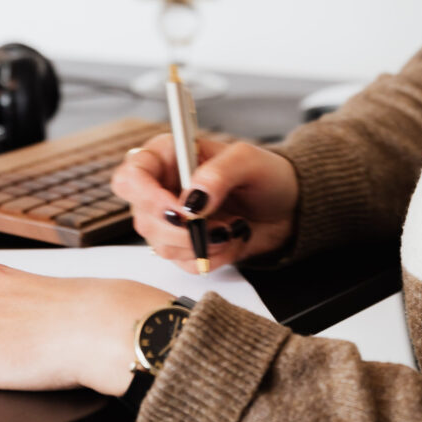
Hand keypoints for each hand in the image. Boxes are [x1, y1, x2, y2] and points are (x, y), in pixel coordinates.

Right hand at [110, 133, 299, 272]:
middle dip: (181, 229)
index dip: (146, 196)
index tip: (179, 209)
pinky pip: (185, 263)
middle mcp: (163, 190)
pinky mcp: (187, 247)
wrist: (290, 208)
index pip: (131, 176)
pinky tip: (229, 239)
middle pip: (143, 219)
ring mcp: (173, 222)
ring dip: (201, 243)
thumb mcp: (248, 160)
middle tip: (212, 224)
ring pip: (162, 246)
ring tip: (230, 227)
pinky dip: (211, 257)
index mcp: (168, 157)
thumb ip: (218, 173)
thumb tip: (193, 199)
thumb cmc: (268, 175)